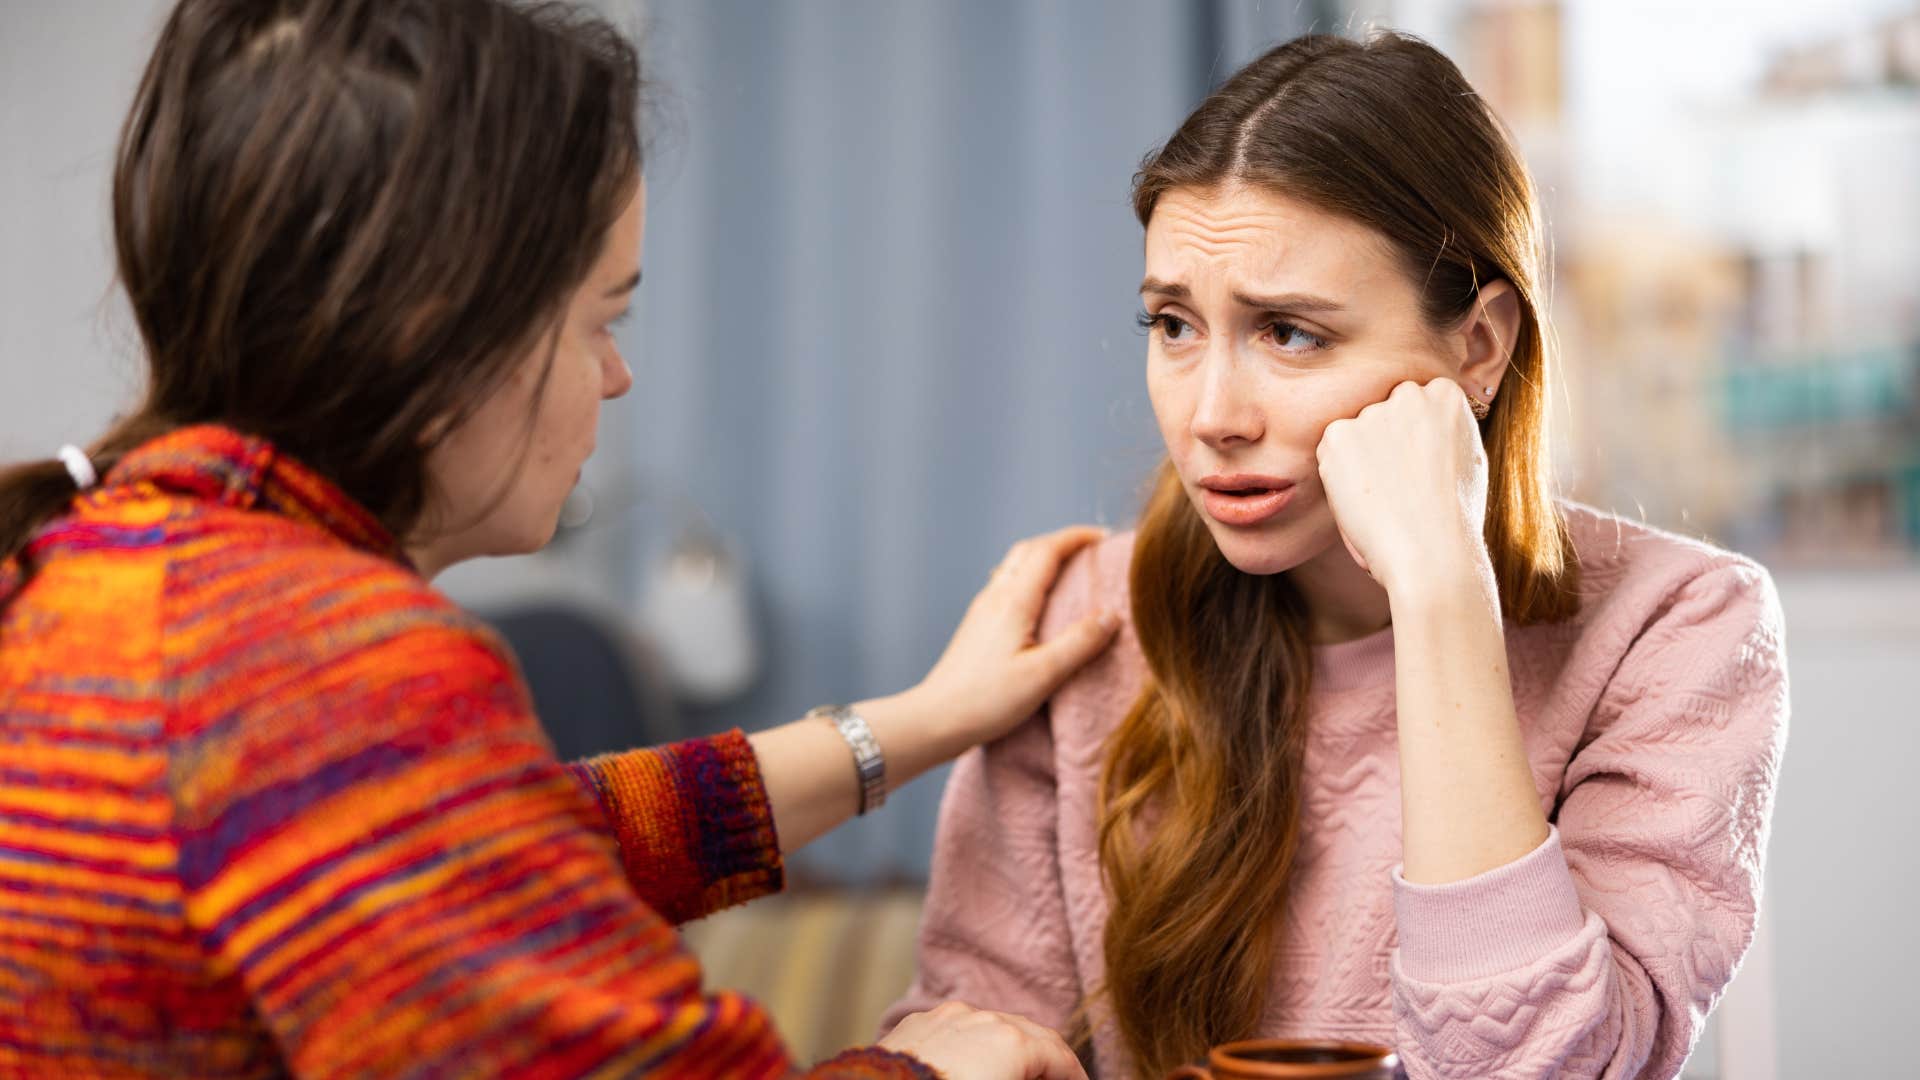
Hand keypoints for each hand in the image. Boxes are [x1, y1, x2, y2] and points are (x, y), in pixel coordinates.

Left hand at [879, 1001, 1087, 1079]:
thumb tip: (1038, 1077)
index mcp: (1012, 1042)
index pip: (1060, 1056)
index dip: (1074, 1075)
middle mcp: (982, 1018)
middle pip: (1030, 1034)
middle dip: (1047, 1060)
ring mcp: (945, 1016)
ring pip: (992, 1025)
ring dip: (1010, 1048)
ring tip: (1015, 1074)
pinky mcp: (915, 1024)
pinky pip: (956, 1029)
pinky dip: (974, 1044)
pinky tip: (971, 1066)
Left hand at [906, 525, 1119, 746]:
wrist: (935, 718)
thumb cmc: (988, 700)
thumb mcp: (1043, 675)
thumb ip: (1079, 642)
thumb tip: (1111, 615)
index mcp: (1014, 601)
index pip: (1047, 550)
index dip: (1077, 537)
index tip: (1105, 537)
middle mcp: (995, 596)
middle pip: (1029, 549)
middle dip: (1062, 542)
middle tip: (1092, 550)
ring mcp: (982, 609)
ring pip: (1015, 565)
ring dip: (1044, 557)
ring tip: (1072, 571)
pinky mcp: (977, 625)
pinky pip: (1006, 584)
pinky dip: (1030, 577)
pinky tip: (1040, 601)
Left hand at [1314, 379, 1491, 595]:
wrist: (1430, 550)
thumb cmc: (1452, 517)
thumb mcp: (1467, 459)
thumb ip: (1442, 431)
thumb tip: (1424, 427)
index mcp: (1446, 394)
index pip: (1415, 403)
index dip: (1412, 440)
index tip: (1417, 467)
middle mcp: (1410, 394)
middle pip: (1383, 412)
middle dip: (1384, 441)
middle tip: (1396, 485)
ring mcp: (1373, 412)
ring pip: (1356, 433)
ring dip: (1360, 458)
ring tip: (1383, 498)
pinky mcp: (1339, 434)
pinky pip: (1331, 449)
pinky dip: (1338, 473)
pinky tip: (1363, 498)